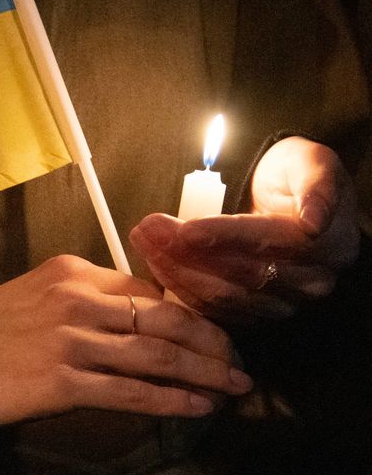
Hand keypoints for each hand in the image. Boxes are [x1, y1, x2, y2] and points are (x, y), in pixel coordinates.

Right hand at [0, 255, 247, 425]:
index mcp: (72, 272)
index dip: (189, 313)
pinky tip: (196, 407)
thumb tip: (144, 317)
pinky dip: (171, 400)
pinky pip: (132, 393)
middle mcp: (78, 302)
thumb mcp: (40, 293)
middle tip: (237, 362)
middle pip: (165, 319)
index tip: (210, 332)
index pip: (146, 290)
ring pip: (157, 357)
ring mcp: (72, 343)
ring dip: (204, 373)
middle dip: (211, 342)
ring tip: (232, 388)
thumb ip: (89, 298)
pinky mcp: (65, 383)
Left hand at [131, 137, 358, 322]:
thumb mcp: (312, 162)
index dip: (224, 235)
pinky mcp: (254, 313)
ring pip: (222, 295)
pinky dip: (179, 285)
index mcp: (330, 244)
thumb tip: (314, 221)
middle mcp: (310, 281)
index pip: (268, 241)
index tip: (185, 228)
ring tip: (144, 239)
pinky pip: (212, 309)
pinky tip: (155, 261)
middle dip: (187, 251)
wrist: (292, 199)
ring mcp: (282, 303)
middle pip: (241, 273)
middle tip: (147, 228)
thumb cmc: (296, 176)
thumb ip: (317, 185)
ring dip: (176, 269)